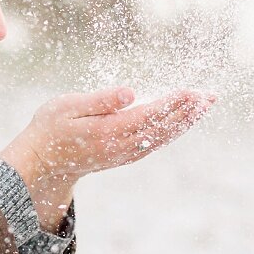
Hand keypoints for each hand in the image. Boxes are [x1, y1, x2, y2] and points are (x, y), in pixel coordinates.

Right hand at [0, 86, 216, 227]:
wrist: (42, 161)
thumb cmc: (51, 127)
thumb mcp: (68, 107)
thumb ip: (100, 100)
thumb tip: (131, 92)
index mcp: (109, 131)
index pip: (150, 115)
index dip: (173, 103)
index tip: (192, 92)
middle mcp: (121, 146)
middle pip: (163, 128)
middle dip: (188, 112)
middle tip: (211, 96)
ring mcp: (125, 154)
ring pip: (162, 137)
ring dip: (185, 122)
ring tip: (204, 106)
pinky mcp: (125, 157)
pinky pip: (155, 143)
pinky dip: (173, 131)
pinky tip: (183, 122)